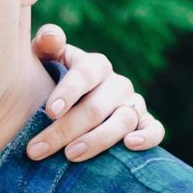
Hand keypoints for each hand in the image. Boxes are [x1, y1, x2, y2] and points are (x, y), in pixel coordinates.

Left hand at [28, 23, 164, 161]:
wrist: (72, 106)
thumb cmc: (53, 81)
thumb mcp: (45, 60)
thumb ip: (45, 44)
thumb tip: (51, 37)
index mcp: (94, 66)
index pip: (85, 74)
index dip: (68, 92)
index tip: (49, 111)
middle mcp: (117, 84)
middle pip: (96, 107)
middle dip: (65, 130)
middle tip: (37, 149)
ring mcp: (132, 105)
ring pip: (123, 121)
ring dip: (97, 140)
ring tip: (70, 155)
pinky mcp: (144, 124)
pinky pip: (155, 130)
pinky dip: (147, 137)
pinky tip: (129, 145)